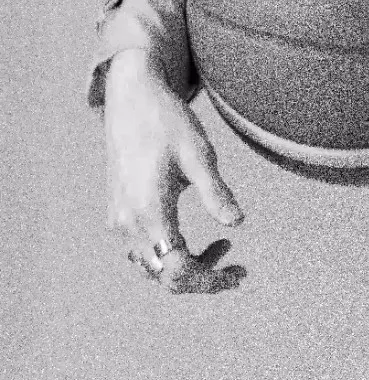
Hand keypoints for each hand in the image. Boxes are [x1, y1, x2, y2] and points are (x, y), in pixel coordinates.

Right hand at [104, 47, 245, 292]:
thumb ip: (215, 192)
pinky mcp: (118, 212)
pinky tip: (194, 239)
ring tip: (222, 247)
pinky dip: (170, 254)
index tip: (239, 274)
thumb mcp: (199, 155)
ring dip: (186, 267)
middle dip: (202, 278)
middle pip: (164, 276)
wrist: (132, 99)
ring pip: (152, 267)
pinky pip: (143, 252)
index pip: (177, 270)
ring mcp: (119, 219)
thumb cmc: (168, 122)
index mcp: (149, 211)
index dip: (209, 280)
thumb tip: (237, 222)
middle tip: (237, 269)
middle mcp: (128, 222)